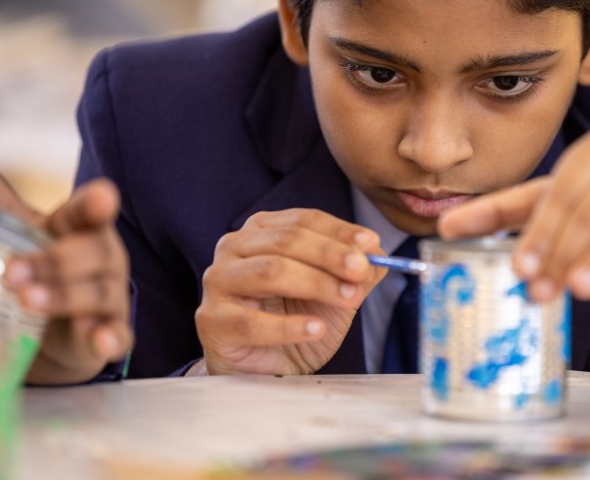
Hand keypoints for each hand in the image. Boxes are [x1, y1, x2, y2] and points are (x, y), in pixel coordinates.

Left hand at [0, 159, 131, 383]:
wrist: (42, 327)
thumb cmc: (30, 266)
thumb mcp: (4, 225)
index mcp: (79, 227)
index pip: (91, 210)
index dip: (97, 204)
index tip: (103, 200)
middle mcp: (104, 257)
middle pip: (94, 253)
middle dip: (55, 261)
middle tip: (11, 272)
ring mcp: (111, 296)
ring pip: (100, 293)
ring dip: (66, 297)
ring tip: (29, 301)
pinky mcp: (110, 332)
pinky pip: (120, 336)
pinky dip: (112, 338)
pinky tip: (101, 340)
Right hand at [196, 208, 384, 374]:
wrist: (266, 368)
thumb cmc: (295, 321)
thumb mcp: (334, 294)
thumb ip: (355, 273)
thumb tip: (377, 253)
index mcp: (262, 231)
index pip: (303, 220)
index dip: (339, 230)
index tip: (371, 243)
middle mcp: (234, 247)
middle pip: (286, 240)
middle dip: (330, 255)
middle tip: (361, 271)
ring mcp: (219, 282)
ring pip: (270, 272)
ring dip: (316, 284)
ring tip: (348, 300)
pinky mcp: (212, 320)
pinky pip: (252, 321)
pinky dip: (289, 325)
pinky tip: (316, 329)